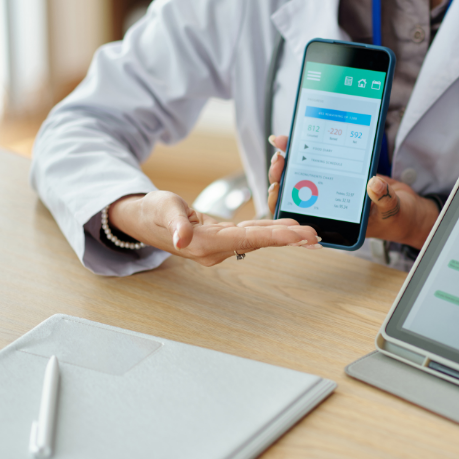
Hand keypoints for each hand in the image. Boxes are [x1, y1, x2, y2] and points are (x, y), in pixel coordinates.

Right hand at [108, 190, 319, 265]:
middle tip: (316, 237)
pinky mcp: (222, 238)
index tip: (298, 236)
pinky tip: (287, 229)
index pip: (248, 239)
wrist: (143, 219)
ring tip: (309, 235)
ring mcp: (220, 245)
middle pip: (259, 242)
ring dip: (283, 236)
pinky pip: (251, 234)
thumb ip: (175, 225)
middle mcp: (217, 249)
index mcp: (205, 244)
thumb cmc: (152, 211)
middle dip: (288, 239)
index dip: (275, 237)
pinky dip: (270, 230)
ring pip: (258, 239)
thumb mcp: (163, 209)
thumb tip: (182, 240)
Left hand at [266, 134, 438, 248]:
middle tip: (280, 154)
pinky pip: (321, 162)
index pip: (299, 213)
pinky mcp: (341, 173)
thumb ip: (383, 198)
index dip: (283, 200)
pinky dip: (311, 149)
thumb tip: (374, 184)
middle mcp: (329, 205)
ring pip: (303, 175)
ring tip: (284, 141)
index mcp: (334, 220)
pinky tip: (301, 136)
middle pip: (295, 191)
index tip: (278, 183)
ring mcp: (333, 188)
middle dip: (282, 173)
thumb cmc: (397, 217)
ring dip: (292, 158)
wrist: (408, 209)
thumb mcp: (392, 209)